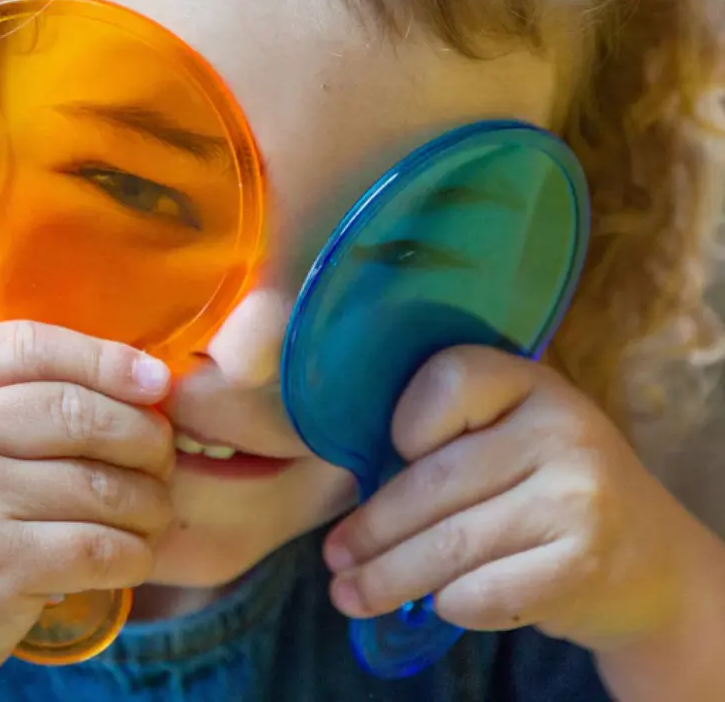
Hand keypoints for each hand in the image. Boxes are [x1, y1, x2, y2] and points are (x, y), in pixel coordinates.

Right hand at [0, 322, 175, 696]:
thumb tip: (76, 340)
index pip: (29, 344)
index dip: (104, 357)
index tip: (155, 379)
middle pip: (76, 411)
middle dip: (142, 434)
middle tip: (163, 456)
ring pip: (98, 483)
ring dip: (148, 500)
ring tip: (154, 510)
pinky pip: (95, 545)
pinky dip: (132, 552)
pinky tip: (133, 555)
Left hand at [323, 347, 697, 651]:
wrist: (651, 559)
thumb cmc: (552, 486)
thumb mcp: (516, 434)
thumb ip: (455, 436)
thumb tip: (355, 481)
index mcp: (531, 381)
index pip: (448, 379)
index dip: (405, 420)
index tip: (387, 457)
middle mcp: (559, 429)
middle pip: (433, 480)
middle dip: (372, 528)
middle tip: (333, 557)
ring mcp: (575, 497)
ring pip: (450, 544)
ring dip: (387, 578)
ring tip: (349, 593)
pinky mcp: (582, 565)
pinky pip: (483, 592)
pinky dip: (448, 604)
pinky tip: (431, 605)